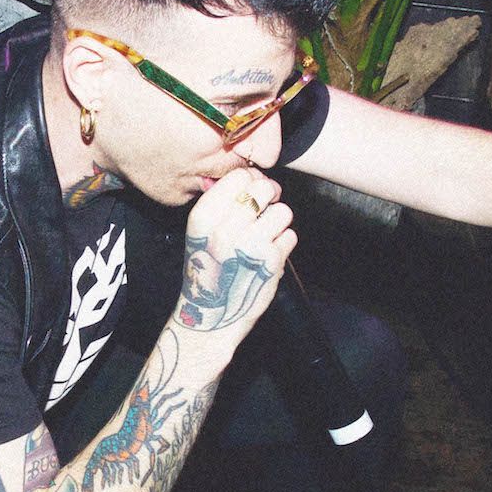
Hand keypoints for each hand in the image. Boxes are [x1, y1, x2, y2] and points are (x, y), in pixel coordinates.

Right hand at [177, 169, 293, 336]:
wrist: (210, 315)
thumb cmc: (208, 270)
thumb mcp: (201, 233)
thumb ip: (221, 203)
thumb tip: (251, 175)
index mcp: (204, 217)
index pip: (239, 177)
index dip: (250, 181)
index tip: (250, 193)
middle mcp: (226, 229)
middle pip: (264, 188)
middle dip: (269, 197)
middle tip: (264, 210)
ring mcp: (250, 245)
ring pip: (283, 211)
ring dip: (278, 221)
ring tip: (265, 235)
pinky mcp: (271, 261)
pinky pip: (290, 235)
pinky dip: (283, 244)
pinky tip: (268, 254)